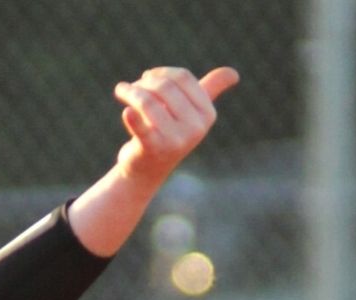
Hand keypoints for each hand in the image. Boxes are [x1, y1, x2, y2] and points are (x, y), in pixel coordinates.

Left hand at [114, 66, 238, 185]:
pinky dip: (132, 118)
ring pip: (149, 102)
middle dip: (144, 83)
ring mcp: (175, 141)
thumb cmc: (169, 134)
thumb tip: (234, 74)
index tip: (146, 77)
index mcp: (206, 114)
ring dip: (131, 93)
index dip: (162, 73)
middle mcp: (195, 128)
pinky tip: (126, 112)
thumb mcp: (192, 112)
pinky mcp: (154, 150)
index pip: (183, 78)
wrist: (146, 171)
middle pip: (165, 88)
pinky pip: (141, 128)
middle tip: (128, 88)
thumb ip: (211, 91)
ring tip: (121, 91)